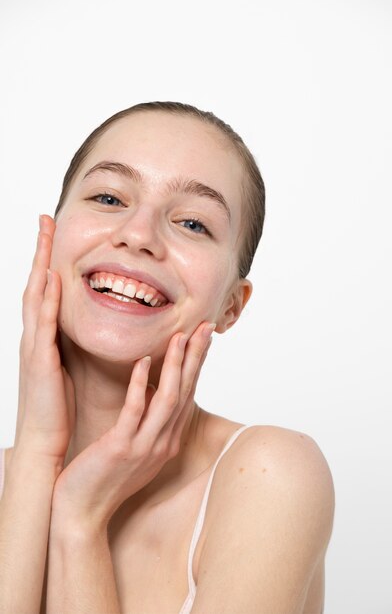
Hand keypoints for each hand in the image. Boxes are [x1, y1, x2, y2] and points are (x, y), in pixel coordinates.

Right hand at [15, 214, 74, 463]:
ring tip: (45, 234)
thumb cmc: (59, 408)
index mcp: (44, 338)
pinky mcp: (41, 362)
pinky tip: (51, 279)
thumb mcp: (67, 368)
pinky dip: (46, 300)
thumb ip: (70, 344)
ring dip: (40, 264)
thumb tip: (86, 325)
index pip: (45, 290)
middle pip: (35, 283)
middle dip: (40, 250)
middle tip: (44, 219)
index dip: (48, 260)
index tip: (54, 232)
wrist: (45, 444)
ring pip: (35, 296)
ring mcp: (34, 347)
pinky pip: (44, 324)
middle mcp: (35, 336)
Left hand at [50, 321, 213, 528]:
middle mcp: (163, 442)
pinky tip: (143, 362)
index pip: (188, 394)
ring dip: (175, 366)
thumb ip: (148, 421)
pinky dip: (141, 385)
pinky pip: (135, 411)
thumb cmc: (104, 477)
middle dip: (196, 357)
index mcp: (167, 440)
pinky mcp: (122, 448)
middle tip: (206, 327)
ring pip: (168, 399)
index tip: (204, 337)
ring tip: (180, 337)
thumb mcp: (135, 448)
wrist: (82, 513)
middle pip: (186, 392)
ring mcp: (145, 446)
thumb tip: (154, 390)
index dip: (197, 364)